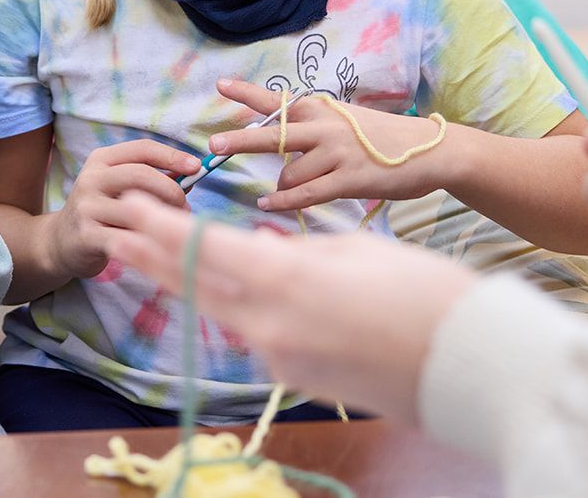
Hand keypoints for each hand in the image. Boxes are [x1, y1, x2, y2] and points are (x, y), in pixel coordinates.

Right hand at [50, 139, 197, 280]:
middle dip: (171, 189)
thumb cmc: (102, 211)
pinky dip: (148, 241)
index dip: (173, 155)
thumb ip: (146, 178)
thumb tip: (190, 176)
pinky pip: (127, 237)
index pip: (142, 148)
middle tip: (184, 207)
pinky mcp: (87, 235)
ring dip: (162, 217)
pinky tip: (157, 245)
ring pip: (135, 207)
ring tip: (173, 227)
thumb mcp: (116, 185)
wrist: (61, 241)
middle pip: (140, 174)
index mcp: (101, 159)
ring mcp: (87, 207)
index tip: (196, 167)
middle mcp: (91, 178)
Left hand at [105, 192, 474, 421]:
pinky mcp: (297, 380)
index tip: (129, 208)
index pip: (202, 249)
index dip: (160, 228)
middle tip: (114, 234)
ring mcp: (281, 358)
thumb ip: (298, 250)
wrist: (473, 368)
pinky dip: (239, 308)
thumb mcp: (356, 252)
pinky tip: (229, 290)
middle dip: (151, 257)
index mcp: (283, 280)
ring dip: (188, 283)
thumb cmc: (425, 292)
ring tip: (149, 257)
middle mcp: (270, 324)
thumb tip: (264, 249)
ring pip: (223, 310)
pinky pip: (257, 335)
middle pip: (196, 285)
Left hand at [209, 80, 457, 211]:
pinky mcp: (349, 179)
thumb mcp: (343, 119)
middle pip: (273, 135)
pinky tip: (268, 204)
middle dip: (240, 141)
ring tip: (279, 192)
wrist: (429, 150)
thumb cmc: (380, 137)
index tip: (220, 84)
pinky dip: (284, 201)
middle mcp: (325, 127)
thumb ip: (309, 126)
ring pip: (289, 173)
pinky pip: (306, 194)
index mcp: (320, 109)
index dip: (247, 92)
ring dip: (281, 185)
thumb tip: (271, 138)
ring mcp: (337, 153)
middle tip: (213, 146)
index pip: (277, 100)